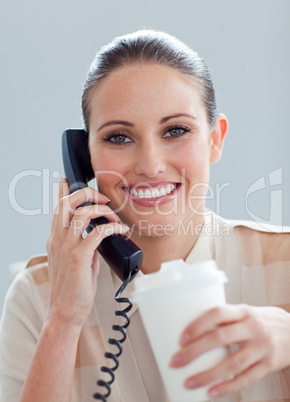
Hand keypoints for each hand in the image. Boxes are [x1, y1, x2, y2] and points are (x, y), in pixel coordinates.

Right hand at [45, 177, 128, 327]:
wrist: (65, 311)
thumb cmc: (73, 287)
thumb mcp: (74, 260)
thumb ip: (83, 244)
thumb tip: (100, 234)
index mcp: (55, 239)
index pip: (57, 208)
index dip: (62, 191)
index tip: (67, 180)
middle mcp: (58, 239)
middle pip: (68, 203)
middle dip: (87, 193)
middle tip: (103, 199)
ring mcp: (67, 248)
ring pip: (82, 213)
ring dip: (103, 210)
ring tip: (114, 217)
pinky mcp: (78, 258)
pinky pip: (98, 232)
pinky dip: (113, 227)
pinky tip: (121, 230)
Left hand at [169, 304, 289, 397]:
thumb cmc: (263, 322)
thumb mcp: (246, 313)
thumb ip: (226, 320)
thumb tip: (194, 332)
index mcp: (243, 311)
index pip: (217, 313)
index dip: (198, 324)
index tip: (182, 337)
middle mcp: (253, 327)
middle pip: (220, 338)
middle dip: (195, 351)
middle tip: (176, 361)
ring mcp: (262, 347)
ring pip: (232, 363)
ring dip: (208, 374)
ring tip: (189, 382)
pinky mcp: (270, 364)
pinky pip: (246, 378)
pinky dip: (228, 387)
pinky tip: (212, 392)